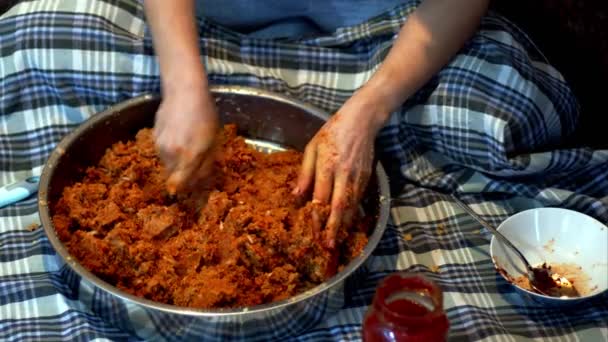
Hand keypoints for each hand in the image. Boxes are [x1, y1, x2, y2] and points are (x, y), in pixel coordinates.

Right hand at [154, 87, 219, 193]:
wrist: (185, 92)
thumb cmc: (205, 115)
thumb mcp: (213, 142)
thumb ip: (205, 165)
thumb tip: (200, 182)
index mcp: (189, 157)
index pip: (182, 185)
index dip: (187, 188)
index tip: (193, 186)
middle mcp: (171, 155)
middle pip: (173, 176)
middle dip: (182, 175)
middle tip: (193, 165)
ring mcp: (160, 146)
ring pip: (167, 164)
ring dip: (176, 162)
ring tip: (187, 145)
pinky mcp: (153, 137)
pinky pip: (162, 151)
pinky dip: (169, 150)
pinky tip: (178, 135)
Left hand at [294, 92, 388, 248]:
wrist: (362, 121)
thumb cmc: (332, 132)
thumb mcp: (312, 148)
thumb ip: (305, 172)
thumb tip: (296, 195)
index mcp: (327, 165)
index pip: (321, 196)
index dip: (317, 216)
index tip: (313, 232)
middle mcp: (343, 174)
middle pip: (338, 206)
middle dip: (333, 227)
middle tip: (329, 245)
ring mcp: (357, 177)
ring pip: (351, 206)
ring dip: (344, 225)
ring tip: (337, 240)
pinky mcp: (366, 178)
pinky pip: (358, 200)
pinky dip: (352, 214)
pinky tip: (347, 224)